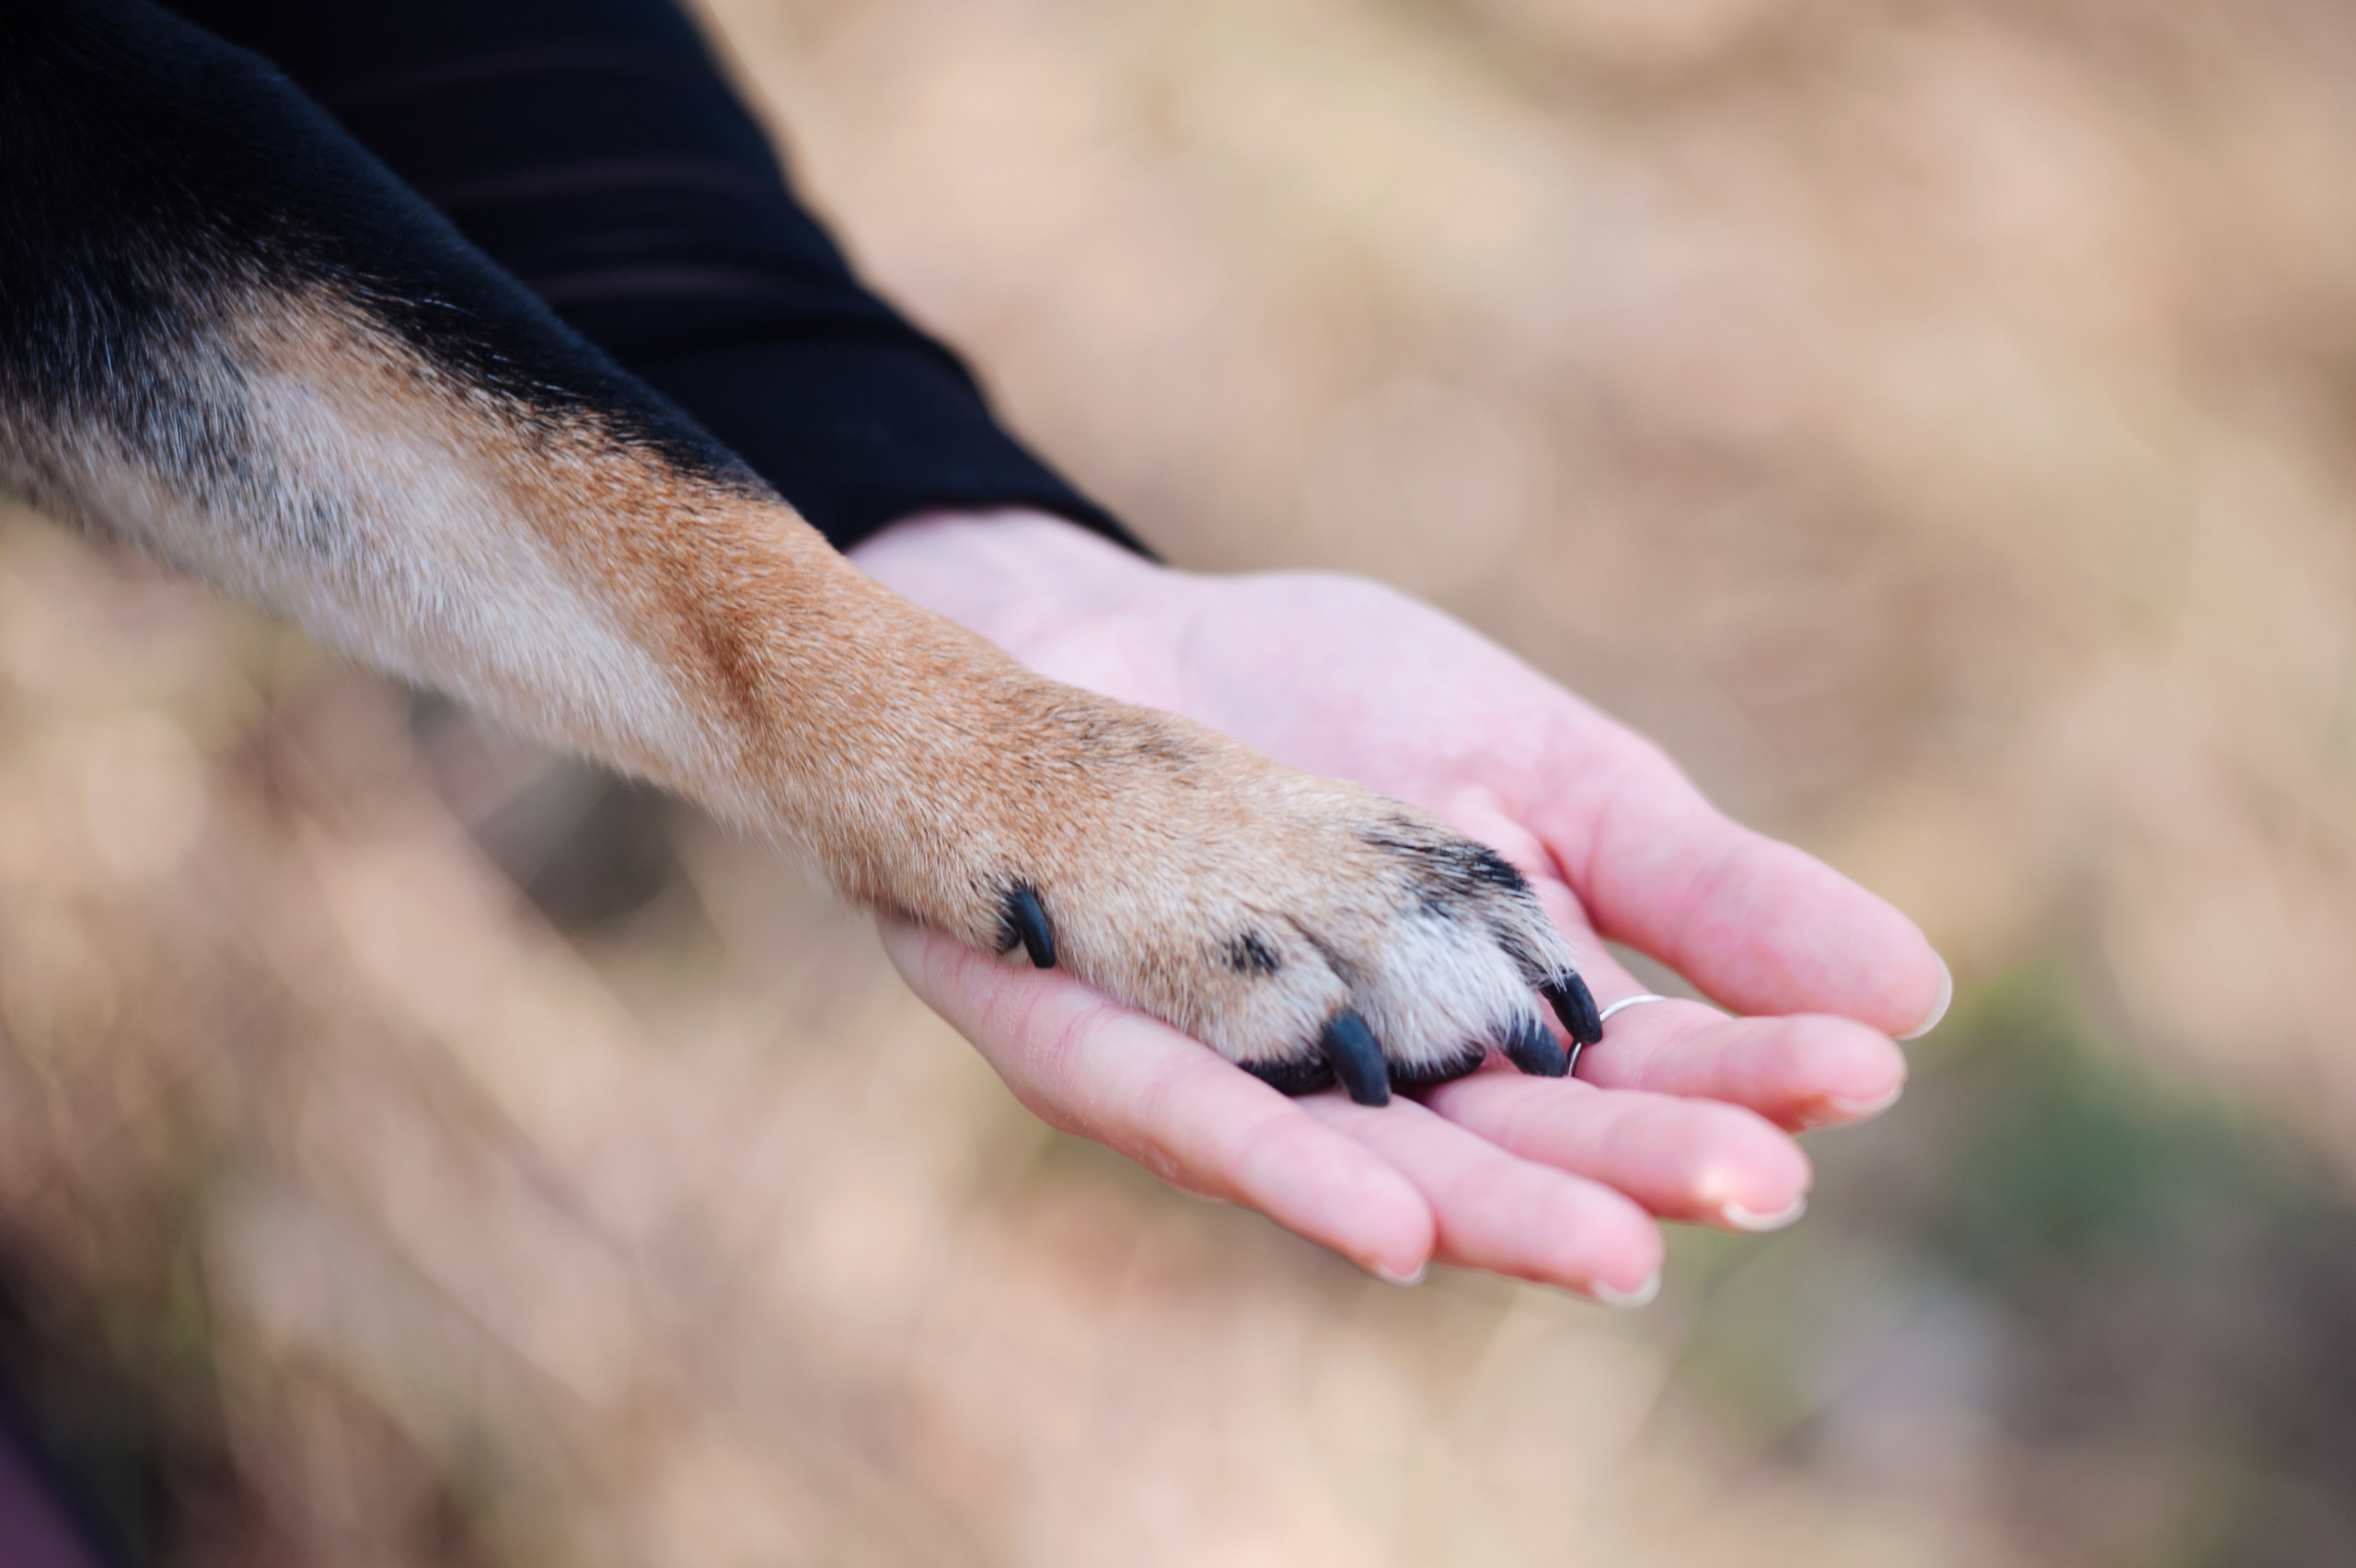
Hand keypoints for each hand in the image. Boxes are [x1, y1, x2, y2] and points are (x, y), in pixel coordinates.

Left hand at [851, 510, 1947, 1298]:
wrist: (1106, 624)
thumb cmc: (1327, 696)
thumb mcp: (1544, 768)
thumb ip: (1698, 882)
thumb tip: (1917, 991)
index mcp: (1503, 1019)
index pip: (1643, 1070)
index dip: (1747, 1076)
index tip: (1861, 1069)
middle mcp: (1384, 1079)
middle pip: (1524, 1146)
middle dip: (1636, 1171)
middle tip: (1758, 1186)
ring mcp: (1243, 1078)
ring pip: (1383, 1170)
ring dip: (1496, 1215)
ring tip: (1616, 1254)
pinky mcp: (1103, 1054)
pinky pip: (1195, 1123)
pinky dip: (1287, 1172)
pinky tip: (1390, 1225)